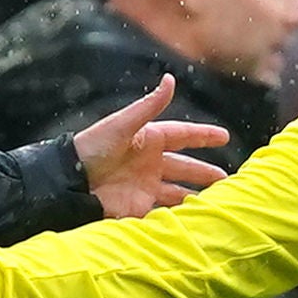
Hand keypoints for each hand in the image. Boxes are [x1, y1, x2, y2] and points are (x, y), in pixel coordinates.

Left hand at [73, 75, 229, 219]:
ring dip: (195, 195)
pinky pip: (163, 210)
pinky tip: (194, 218)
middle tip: (227, 180)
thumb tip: (170, 79)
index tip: (224, 137)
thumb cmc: (94, 147)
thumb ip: (149, 105)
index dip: (204, 136)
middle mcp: (150, 162)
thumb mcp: (123, 124)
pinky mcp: (138, 206)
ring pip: (177, 191)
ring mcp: (145, 185)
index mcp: (149, 139)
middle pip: (185, 167)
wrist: (71, 180)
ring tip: (217, 201)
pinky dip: (179, 215)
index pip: (183, 135)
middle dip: (205, 172)